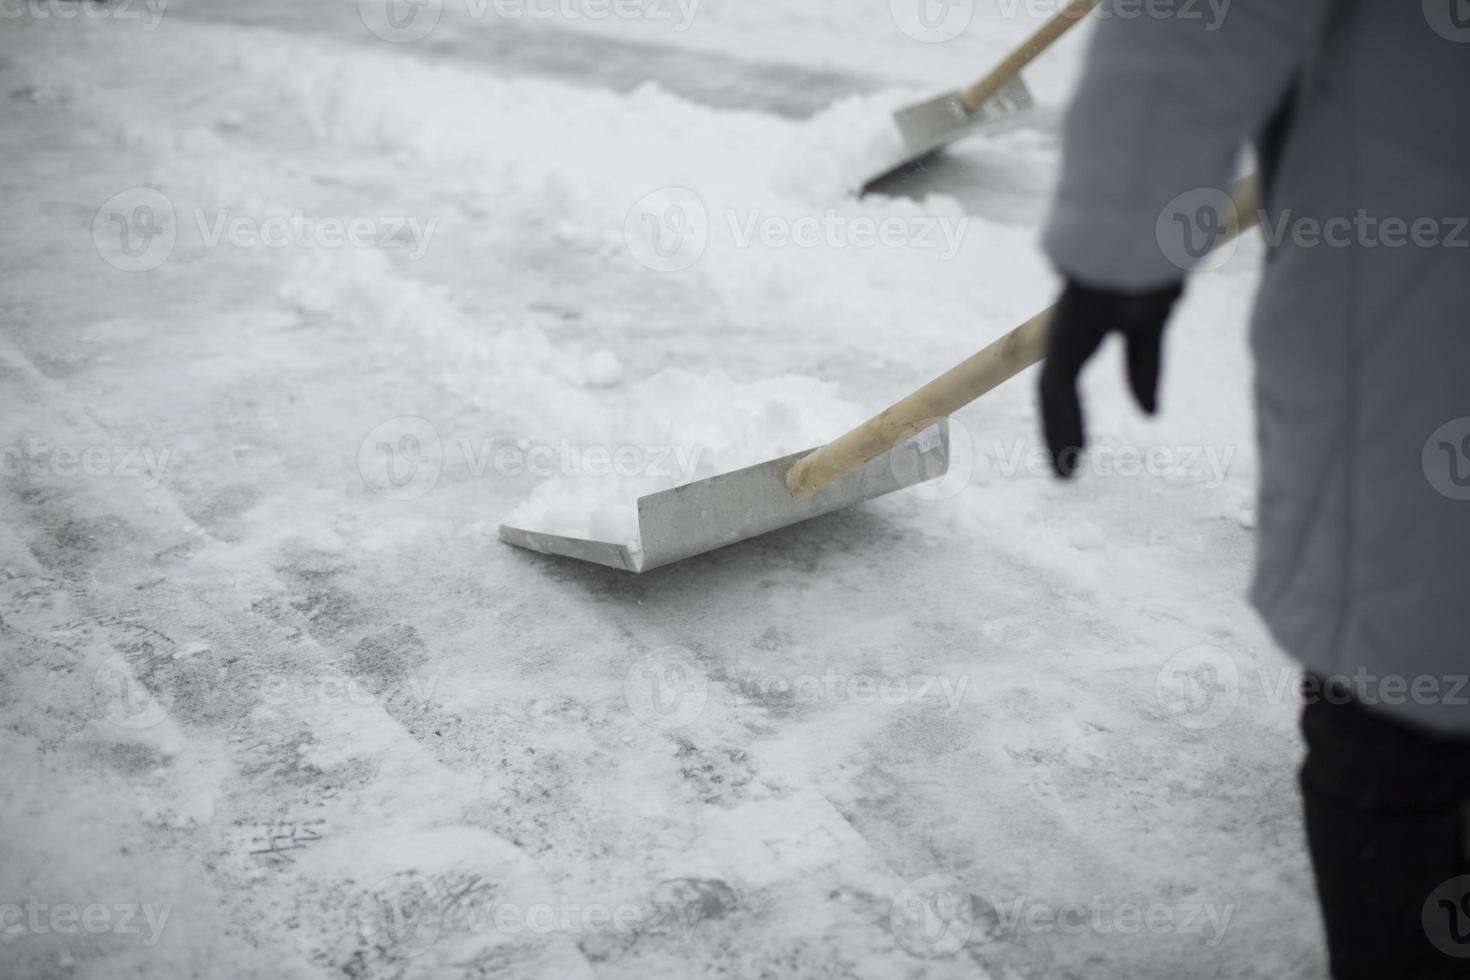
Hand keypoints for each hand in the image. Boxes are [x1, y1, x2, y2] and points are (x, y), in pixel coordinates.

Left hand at [1038, 278, 1182, 477]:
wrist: (1143, 235)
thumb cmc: (1148, 264)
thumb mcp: (1151, 325)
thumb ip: (1144, 368)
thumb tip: (1147, 415)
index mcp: (1084, 329)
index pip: (1066, 384)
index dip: (1070, 418)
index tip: (1075, 449)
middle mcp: (1067, 333)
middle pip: (1055, 393)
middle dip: (1059, 431)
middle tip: (1065, 470)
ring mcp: (1063, 333)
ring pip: (1052, 395)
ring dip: (1058, 435)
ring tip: (1066, 475)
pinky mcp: (1068, 336)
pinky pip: (1059, 387)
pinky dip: (1066, 420)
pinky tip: (1070, 448)